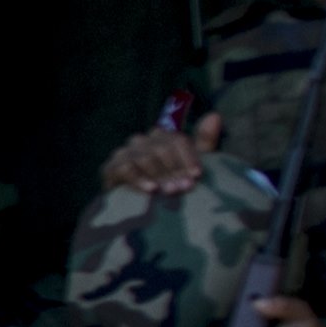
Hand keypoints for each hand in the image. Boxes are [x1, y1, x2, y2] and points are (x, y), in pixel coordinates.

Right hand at [105, 112, 219, 196]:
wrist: (138, 211)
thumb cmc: (170, 185)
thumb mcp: (190, 166)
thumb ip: (204, 142)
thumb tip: (215, 116)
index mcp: (163, 137)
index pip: (177, 140)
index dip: (188, 158)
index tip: (197, 176)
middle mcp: (143, 140)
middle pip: (162, 148)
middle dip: (175, 169)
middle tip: (185, 188)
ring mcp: (125, 152)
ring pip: (145, 157)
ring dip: (160, 175)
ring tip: (171, 192)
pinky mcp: (111, 167)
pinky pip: (126, 168)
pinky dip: (140, 179)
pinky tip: (151, 190)